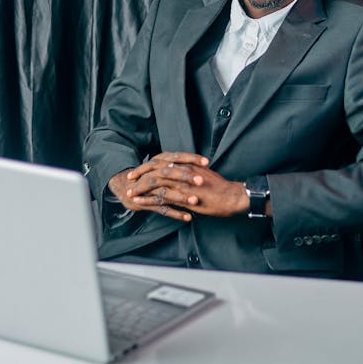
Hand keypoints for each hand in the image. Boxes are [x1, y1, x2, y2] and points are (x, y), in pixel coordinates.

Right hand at [107, 153, 203, 221]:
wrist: (124, 187)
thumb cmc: (149, 177)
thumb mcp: (161, 167)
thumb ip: (177, 165)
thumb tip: (200, 164)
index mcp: (159, 162)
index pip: (176, 157)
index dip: (191, 158)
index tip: (207, 162)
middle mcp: (153, 173)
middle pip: (170, 172)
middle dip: (186, 176)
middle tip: (201, 180)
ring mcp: (148, 189)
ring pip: (165, 191)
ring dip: (181, 197)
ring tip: (195, 201)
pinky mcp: (146, 203)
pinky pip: (162, 209)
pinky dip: (175, 213)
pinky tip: (188, 218)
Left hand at [126, 151, 249, 218]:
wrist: (232, 196)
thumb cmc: (222, 188)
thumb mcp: (204, 174)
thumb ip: (192, 172)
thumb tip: (184, 172)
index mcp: (187, 164)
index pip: (163, 161)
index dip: (149, 165)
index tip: (140, 169)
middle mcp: (183, 170)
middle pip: (155, 169)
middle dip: (141, 173)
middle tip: (130, 178)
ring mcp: (183, 183)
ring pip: (156, 182)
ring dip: (141, 187)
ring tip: (130, 192)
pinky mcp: (184, 197)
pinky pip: (162, 197)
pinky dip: (149, 199)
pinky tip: (140, 202)